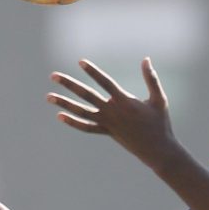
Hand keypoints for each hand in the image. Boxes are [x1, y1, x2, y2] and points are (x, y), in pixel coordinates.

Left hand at [48, 58, 176, 170]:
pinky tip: (60, 116)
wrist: (157, 150)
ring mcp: (107, 123)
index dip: (92, 71)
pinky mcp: (107, 132)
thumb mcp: (159, 99)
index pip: (104, 82)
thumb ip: (151, 78)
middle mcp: (112, 111)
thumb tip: (146, 59)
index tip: (80, 62)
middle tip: (53, 76)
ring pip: (81, 112)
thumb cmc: (160, 123)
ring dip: (64, 103)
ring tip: (48, 96)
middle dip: (68, 84)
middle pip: (86, 95)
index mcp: (124, 101)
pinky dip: (73, 122)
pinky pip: (87, 127)